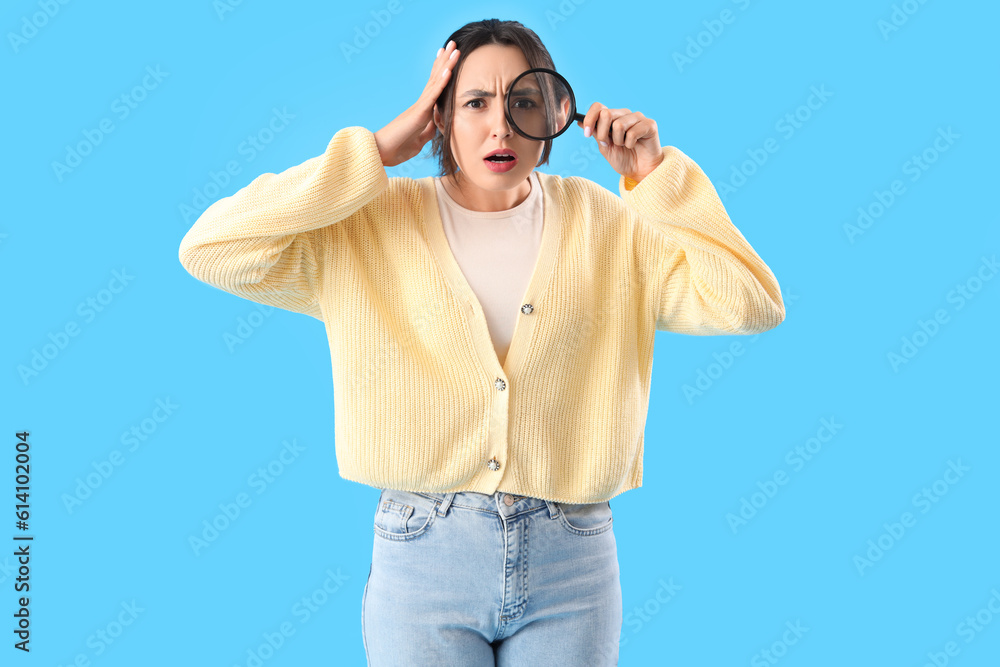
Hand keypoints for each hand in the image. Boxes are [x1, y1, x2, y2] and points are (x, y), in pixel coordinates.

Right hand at [374, 40, 460, 166]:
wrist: (381, 153)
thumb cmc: (397, 148)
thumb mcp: (419, 140)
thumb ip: (428, 131)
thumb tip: (437, 124)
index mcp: (422, 111)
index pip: (434, 87)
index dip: (442, 72)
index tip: (449, 57)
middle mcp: (421, 105)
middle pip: (435, 78)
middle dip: (445, 60)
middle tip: (453, 43)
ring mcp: (420, 107)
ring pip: (436, 82)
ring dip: (446, 64)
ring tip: (454, 48)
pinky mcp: (419, 113)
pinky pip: (432, 96)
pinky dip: (441, 82)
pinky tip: (448, 69)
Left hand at [576, 103, 663, 181]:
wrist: (639, 171)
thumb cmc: (624, 159)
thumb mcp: (605, 147)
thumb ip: (595, 133)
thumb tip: (580, 121)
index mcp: (613, 117)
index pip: (598, 107)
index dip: (590, 118)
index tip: (586, 133)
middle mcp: (625, 114)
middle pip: (606, 114)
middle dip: (603, 133)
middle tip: (610, 144)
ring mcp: (638, 118)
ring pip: (619, 124)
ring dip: (618, 141)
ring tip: (625, 145)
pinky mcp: (649, 124)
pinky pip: (632, 132)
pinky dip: (630, 143)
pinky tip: (634, 145)